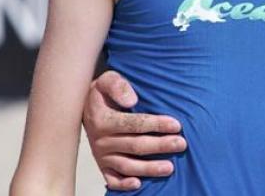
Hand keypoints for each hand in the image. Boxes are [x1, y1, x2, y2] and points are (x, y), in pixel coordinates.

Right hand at [82, 71, 186, 190]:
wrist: (82, 107)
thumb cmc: (102, 92)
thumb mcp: (107, 80)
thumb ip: (118, 86)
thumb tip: (132, 100)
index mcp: (103, 119)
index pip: (134, 124)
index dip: (156, 125)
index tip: (177, 125)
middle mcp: (101, 140)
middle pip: (135, 146)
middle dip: (160, 145)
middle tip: (181, 144)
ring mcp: (101, 155)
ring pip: (127, 165)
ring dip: (149, 168)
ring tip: (170, 168)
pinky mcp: (102, 165)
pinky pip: (111, 179)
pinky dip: (123, 184)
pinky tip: (138, 184)